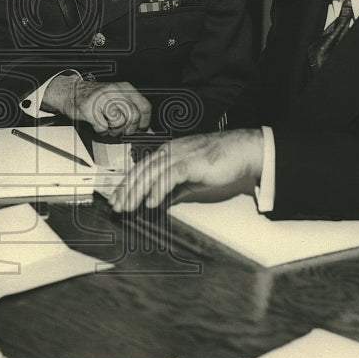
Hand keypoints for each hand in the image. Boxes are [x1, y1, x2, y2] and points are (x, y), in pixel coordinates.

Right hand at [41, 75, 151, 135]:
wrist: (71, 91)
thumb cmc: (96, 97)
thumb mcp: (116, 96)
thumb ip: (131, 108)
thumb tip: (145, 129)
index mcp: (124, 88)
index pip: (144, 106)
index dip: (144, 122)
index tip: (140, 129)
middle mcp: (114, 91)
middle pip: (133, 116)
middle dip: (129, 129)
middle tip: (123, 131)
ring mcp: (101, 99)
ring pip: (119, 123)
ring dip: (114, 131)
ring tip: (109, 127)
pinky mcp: (89, 110)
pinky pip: (103, 128)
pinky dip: (102, 131)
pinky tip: (99, 125)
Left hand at [111, 128, 263, 211]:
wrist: (243, 150)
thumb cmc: (220, 161)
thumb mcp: (191, 178)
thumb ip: (175, 189)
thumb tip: (160, 203)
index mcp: (168, 153)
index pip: (141, 168)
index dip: (128, 184)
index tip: (118, 199)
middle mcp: (170, 151)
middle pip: (141, 170)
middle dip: (126, 190)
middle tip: (116, 207)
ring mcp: (180, 155)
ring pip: (151, 173)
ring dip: (137, 192)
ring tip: (128, 207)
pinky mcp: (191, 163)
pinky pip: (170, 176)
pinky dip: (158, 189)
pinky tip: (150, 202)